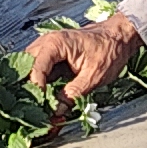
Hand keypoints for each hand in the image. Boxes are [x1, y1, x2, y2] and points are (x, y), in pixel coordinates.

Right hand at [20, 12, 145, 103]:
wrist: (120, 36)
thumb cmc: (110, 50)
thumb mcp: (94, 76)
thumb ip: (73, 94)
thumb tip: (56, 111)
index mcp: (55, 44)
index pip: (35, 69)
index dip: (36, 90)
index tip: (40, 107)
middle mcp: (47, 43)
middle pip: (26, 67)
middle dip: (28, 87)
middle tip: (33, 106)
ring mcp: (48, 49)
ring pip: (30, 69)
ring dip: (33, 86)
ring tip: (37, 104)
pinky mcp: (53, 56)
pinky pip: (40, 70)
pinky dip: (41, 84)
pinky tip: (44, 98)